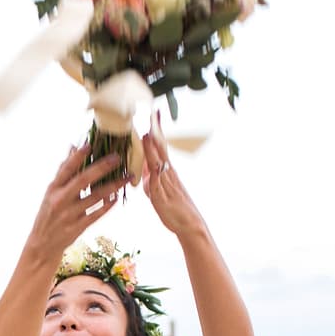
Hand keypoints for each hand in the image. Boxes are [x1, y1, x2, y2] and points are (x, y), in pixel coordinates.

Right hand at [20, 146, 129, 272]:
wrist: (42, 245)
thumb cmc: (48, 215)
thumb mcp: (51, 193)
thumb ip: (64, 171)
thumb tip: (73, 147)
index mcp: (53, 189)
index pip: (66, 169)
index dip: (77, 157)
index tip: (90, 144)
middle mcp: (60, 200)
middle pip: (82, 180)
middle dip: (101, 168)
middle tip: (117, 158)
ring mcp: (69, 215)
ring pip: (95, 197)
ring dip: (113, 186)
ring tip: (126, 177)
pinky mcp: (77, 227)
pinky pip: (97, 214)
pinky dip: (108, 205)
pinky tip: (117, 197)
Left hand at [140, 112, 205, 238]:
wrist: (189, 224)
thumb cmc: (174, 209)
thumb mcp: (158, 190)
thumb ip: (151, 179)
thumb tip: (145, 170)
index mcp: (167, 171)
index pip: (160, 146)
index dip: (156, 130)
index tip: (153, 113)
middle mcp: (168, 173)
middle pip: (161, 147)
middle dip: (156, 129)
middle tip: (152, 111)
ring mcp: (166, 182)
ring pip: (159, 161)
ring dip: (153, 146)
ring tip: (147, 131)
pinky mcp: (163, 195)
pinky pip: (157, 181)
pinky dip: (153, 170)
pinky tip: (149, 162)